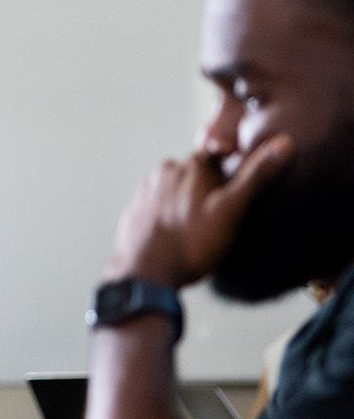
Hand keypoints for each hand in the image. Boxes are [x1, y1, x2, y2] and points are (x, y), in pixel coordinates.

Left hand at [106, 134, 290, 287]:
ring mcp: (145, 191)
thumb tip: (285, 142)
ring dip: (188, 201)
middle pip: (196, 172)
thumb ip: (256, 177)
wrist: (145, 275)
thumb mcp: (231, 210)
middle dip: (209, 187)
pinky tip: (178, 233)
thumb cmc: (192, 243)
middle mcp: (163, 172)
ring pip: (176, 188)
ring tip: (200, 227)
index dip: (232, 170)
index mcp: (189, 166)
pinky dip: (169, 215)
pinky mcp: (133, 211)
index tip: (236, 191)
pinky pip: (158, 206)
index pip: (219, 154)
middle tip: (220, 215)